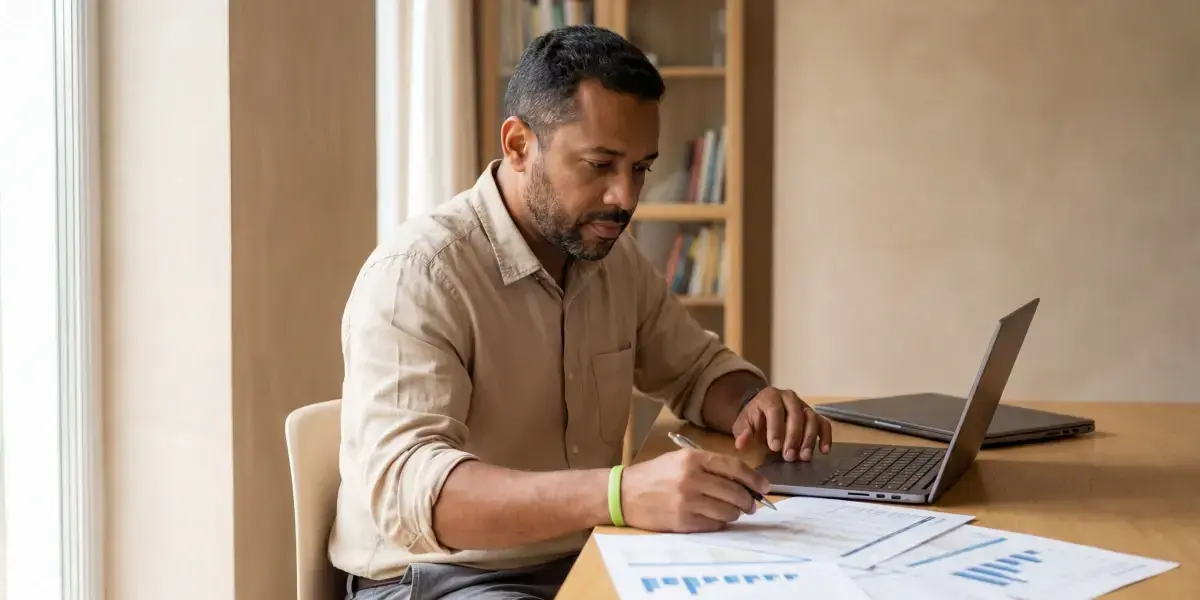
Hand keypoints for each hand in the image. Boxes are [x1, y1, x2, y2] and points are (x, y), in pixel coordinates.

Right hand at [620, 448, 769, 532]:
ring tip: (732, 512)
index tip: (765, 486)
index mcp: (693, 459)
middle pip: (735, 492)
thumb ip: (709, 467)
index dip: (754, 478)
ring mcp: (687, 502)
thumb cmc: (654, 475)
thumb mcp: (679, 460)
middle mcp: (692, 479)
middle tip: (751, 505)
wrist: (623, 494)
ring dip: (735, 513)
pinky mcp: (683, 521)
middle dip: (748, 500)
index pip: (734, 468)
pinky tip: (715, 518)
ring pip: (728, 511)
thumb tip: (743, 482)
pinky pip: (714, 525)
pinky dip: (720, 523)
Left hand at [733, 387, 832, 461]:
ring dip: (809, 439)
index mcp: (770, 396)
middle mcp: (789, 397)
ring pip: (811, 418)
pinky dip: (826, 437)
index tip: (774, 447)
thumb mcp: (743, 425)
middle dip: (793, 436)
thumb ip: (742, 433)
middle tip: (789, 456)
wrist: (763, 414)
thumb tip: (740, 444)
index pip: (775, 409)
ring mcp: (803, 405)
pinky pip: (824, 424)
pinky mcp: (814, 415)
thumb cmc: (754, 420)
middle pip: (796, 413)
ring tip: (803, 457)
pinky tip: (824, 451)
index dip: (775, 428)